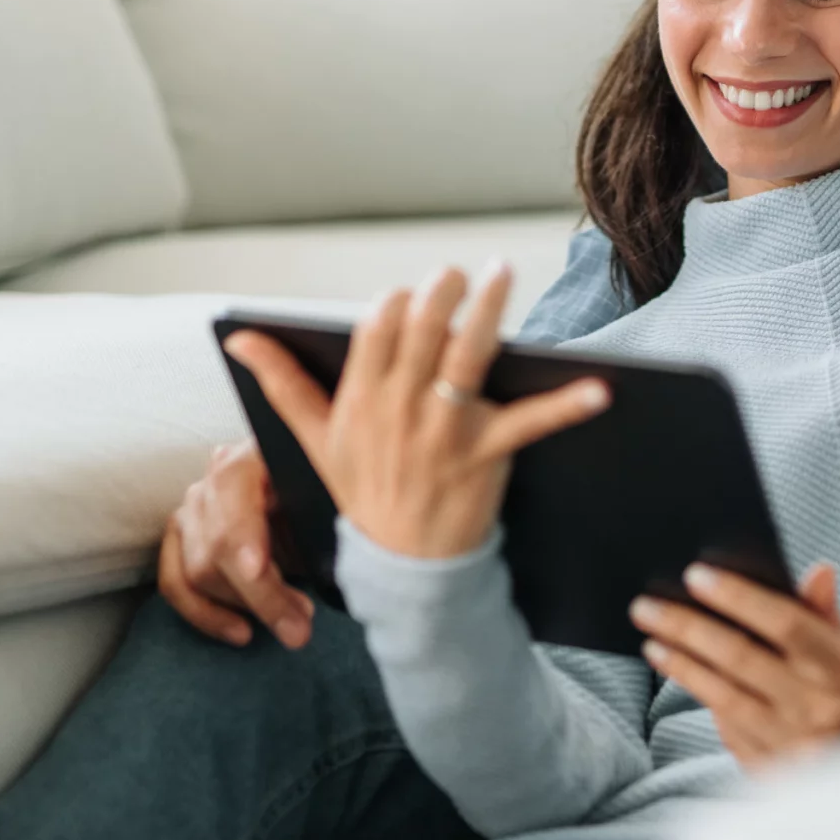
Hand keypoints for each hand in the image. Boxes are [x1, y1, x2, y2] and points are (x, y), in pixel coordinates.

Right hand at [156, 441, 317, 646]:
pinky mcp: (180, 537)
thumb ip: (330, 516)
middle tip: (302, 626)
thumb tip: (342, 555)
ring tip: (293, 623)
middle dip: (261, 593)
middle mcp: (213, 477)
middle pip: (217, 542)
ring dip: (245, 606)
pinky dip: (206, 615)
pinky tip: (242, 632)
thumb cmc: (323, 496)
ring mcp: (192, 507)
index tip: (257, 570)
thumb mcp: (332, 498)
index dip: (242, 531)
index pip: (232, 488)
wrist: (306, 494)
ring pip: (198, 570)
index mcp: (254, 453)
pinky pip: (175, 583)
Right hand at [223, 266, 610, 560]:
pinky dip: (566, 404)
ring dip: (487, 314)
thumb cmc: (361, 492)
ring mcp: (443, 433)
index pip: (373, 334)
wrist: (404, 568)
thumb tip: (239, 335)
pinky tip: (599, 388)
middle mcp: (399, 411)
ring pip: (465, 359)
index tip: (408, 291)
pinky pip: (528, 421)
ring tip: (503, 274)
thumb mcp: (313, 440)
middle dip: (440, 295)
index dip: (394, 306)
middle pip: (420, 335)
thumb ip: (279, 382)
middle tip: (458, 271)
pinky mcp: (485, 454)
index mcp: (359, 402)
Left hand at [630, 562, 839, 771]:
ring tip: (652, 640)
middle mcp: (818, 707)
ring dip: (680, 664)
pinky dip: (701, 697)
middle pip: (740, 657)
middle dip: (687, 627)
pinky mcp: (770, 771)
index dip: (739, 597)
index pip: (786, 622)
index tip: (695, 575)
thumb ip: (826, 613)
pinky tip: (680, 673)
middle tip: (646, 606)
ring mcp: (791, 744)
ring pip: (722, 695)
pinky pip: (725, 728)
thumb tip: (818, 570)